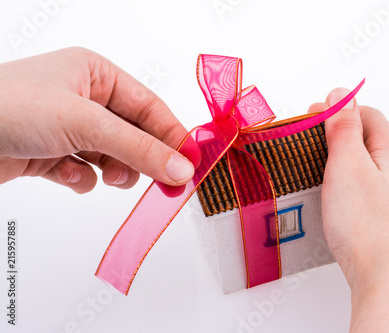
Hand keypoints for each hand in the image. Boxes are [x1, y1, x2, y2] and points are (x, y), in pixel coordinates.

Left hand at [0, 47, 195, 192]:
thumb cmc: (9, 106)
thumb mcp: (86, 123)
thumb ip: (138, 148)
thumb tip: (181, 168)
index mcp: (96, 75)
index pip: (150, 107)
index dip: (173, 136)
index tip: (191, 164)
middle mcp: (84, 98)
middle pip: (134, 134)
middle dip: (142, 158)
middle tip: (161, 183)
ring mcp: (68, 126)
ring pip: (113, 156)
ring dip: (113, 171)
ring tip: (104, 176)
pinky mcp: (52, 153)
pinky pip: (85, 171)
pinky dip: (81, 178)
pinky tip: (65, 174)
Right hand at [309, 88, 388, 331]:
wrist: (388, 278)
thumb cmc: (368, 224)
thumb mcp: (348, 164)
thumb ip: (344, 128)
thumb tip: (341, 95)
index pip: (366, 114)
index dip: (337, 110)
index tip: (311, 117)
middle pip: (365, 140)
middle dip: (334, 136)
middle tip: (306, 144)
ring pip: (363, 167)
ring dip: (337, 163)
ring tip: (312, 171)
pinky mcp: (385, 219)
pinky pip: (362, 191)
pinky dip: (343, 186)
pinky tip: (330, 199)